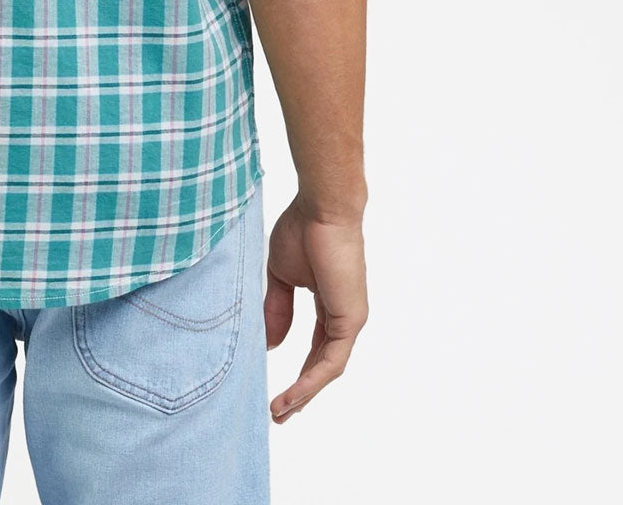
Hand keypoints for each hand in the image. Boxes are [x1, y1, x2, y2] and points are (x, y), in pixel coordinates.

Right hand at [264, 197, 367, 422]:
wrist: (321, 209)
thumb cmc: (302, 230)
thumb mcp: (281, 276)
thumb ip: (277, 310)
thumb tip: (271, 345)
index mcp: (329, 303)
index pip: (315, 345)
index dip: (298, 369)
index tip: (277, 388)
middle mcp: (344, 315)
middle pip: (322, 364)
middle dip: (302, 391)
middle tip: (278, 413)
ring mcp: (350, 318)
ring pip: (328, 369)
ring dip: (304, 393)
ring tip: (280, 412)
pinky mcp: (350, 320)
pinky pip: (331, 361)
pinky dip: (311, 381)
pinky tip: (294, 395)